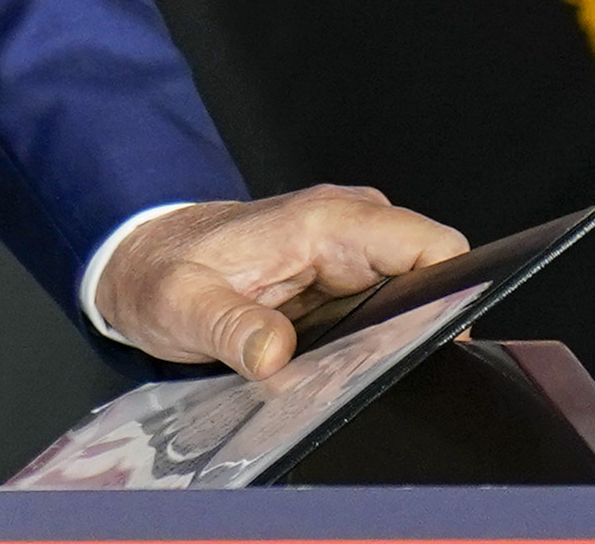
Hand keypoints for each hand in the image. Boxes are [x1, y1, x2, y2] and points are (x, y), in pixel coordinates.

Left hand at [90, 184, 469, 378]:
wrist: (138, 260)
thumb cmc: (158, 272)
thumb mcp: (180, 305)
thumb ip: (229, 327)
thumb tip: (276, 354)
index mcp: (322, 223)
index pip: (429, 244)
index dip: (456, 292)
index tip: (443, 343)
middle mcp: (344, 232)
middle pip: (431, 278)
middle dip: (423, 327)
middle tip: (376, 370)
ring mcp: (344, 259)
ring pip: (411, 299)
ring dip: (394, 340)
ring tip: (346, 372)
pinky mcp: (336, 286)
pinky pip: (382, 312)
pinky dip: (371, 343)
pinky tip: (338, 369)